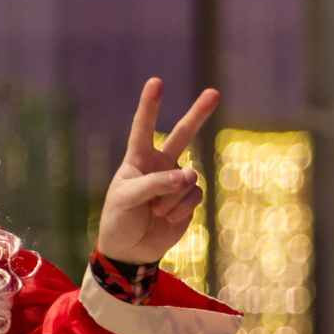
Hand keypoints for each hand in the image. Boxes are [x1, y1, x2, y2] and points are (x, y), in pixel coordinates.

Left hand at [97, 78, 218, 264]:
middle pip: (182, 134)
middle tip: (214, 93)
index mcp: (137, 159)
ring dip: (173, 197)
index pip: (143, 128)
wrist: (130, 251)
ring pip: (188, 178)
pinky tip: (167, 219)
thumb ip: (155, 184)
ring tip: (156, 212)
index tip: (156, 82)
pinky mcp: (188, 200)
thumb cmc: (119, 221)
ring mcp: (176, 182)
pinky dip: (180, 209)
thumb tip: (187, 176)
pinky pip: (193, 196)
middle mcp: (160, 165)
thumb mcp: (127, 200)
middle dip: (198, 114)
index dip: (150, 105)